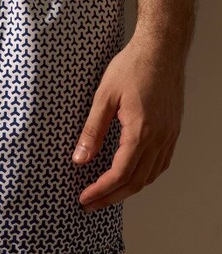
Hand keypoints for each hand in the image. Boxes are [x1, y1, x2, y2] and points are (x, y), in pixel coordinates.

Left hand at [72, 34, 184, 211]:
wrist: (162, 49)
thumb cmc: (131, 67)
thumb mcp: (103, 97)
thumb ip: (92, 131)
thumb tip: (79, 160)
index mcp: (141, 132)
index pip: (119, 174)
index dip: (100, 191)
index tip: (83, 199)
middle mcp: (159, 139)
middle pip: (136, 182)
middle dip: (111, 197)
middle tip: (89, 205)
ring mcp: (169, 135)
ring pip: (150, 175)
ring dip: (128, 189)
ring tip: (106, 194)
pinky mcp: (173, 130)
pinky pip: (161, 163)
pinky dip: (144, 176)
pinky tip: (131, 175)